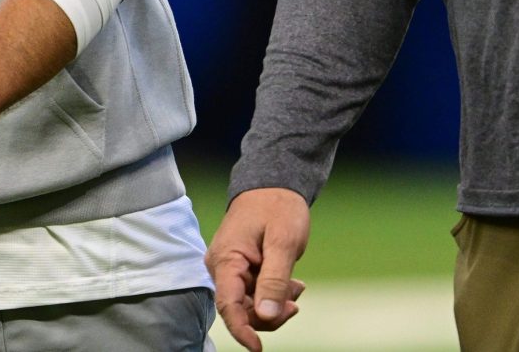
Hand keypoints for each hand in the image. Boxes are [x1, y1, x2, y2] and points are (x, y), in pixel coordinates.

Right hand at [206, 187, 309, 351]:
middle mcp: (221, 267)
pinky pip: (254, 292)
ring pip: (249, 304)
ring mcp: (229, 268)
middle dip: (269, 314)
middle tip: (296, 300)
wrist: (274, 184)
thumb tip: (266, 315)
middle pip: (240, 309)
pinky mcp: (239, 268)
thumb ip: (274, 280)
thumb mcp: (283, 243)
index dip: (242, 331)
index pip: (228, 305)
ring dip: (274, 303)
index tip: (258, 348)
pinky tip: (291, 283)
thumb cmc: (278, 207)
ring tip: (297, 287)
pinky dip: (274, 294)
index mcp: (226, 260)